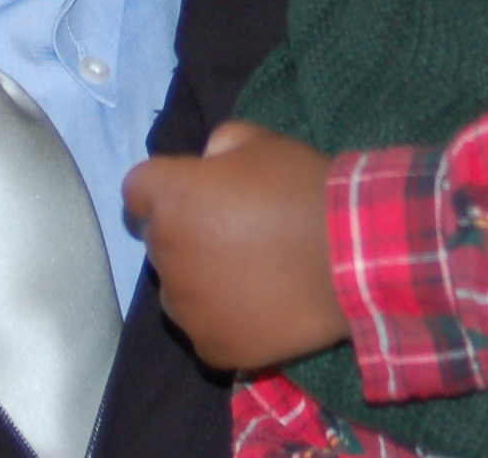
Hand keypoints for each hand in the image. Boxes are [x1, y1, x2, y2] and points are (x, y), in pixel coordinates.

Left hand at [122, 120, 348, 370]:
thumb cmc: (301, 190)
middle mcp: (166, 253)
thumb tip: (206, 163)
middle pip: (160, 240)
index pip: (137, 191)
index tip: (191, 193)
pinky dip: (222, 318)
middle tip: (233, 231)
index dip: (163, 188)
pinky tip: (256, 306)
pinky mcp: (212, 346)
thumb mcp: (259, 141)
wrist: (350, 256)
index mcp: (171, 197)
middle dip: (185, 231)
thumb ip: (218, 146)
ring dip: (198, 279)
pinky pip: (203, 329)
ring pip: (176, 290)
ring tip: (247, 274)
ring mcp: (187, 307)